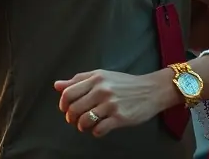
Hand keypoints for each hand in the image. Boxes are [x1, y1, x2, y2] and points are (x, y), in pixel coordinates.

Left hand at [54, 68, 177, 136]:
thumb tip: (57, 85)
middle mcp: (102, 90)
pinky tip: (100, 128)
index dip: (63, 105)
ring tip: (88, 125)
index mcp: (96, 78)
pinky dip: (96, 132)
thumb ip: (79, 80)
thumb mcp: (102, 76)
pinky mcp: (120, 118)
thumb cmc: (124, 83)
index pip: (68, 93)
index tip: (67, 109)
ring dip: (82, 126)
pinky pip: (98, 130)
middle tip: (76, 120)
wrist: (152, 90)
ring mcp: (111, 104)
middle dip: (71, 118)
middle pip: (73, 109)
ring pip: (84, 121)